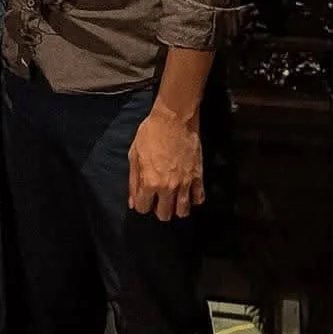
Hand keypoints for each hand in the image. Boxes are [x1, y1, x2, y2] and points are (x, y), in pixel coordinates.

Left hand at [128, 104, 204, 221]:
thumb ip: (133, 181)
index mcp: (150, 183)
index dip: (142, 203)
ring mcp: (185, 184)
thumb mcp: (134, 155)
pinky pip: (199, 198)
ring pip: (183, 211)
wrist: (174, 119)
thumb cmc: (150, 134)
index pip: (144, 208)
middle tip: (158, 198)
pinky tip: (187, 193)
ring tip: (173, 199)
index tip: (144, 197)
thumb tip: (133, 202)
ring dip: (176, 208)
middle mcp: (168, 188)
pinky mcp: (198, 177)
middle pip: (164, 214)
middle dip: (159, 209)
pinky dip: (193, 199)